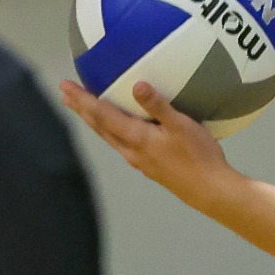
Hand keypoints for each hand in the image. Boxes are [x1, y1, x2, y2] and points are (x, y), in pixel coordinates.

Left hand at [58, 79, 237, 212]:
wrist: (210, 189)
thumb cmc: (198, 156)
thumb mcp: (181, 126)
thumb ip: (159, 106)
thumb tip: (137, 85)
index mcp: (136, 138)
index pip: (102, 115)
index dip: (82, 100)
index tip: (65, 86)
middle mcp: (131, 150)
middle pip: (99, 127)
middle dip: (81, 110)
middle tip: (64, 95)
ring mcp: (138, 160)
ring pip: (109, 137)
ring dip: (94, 121)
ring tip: (84, 110)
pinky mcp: (149, 166)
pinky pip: (121, 144)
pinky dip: (110, 131)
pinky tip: (118, 131)